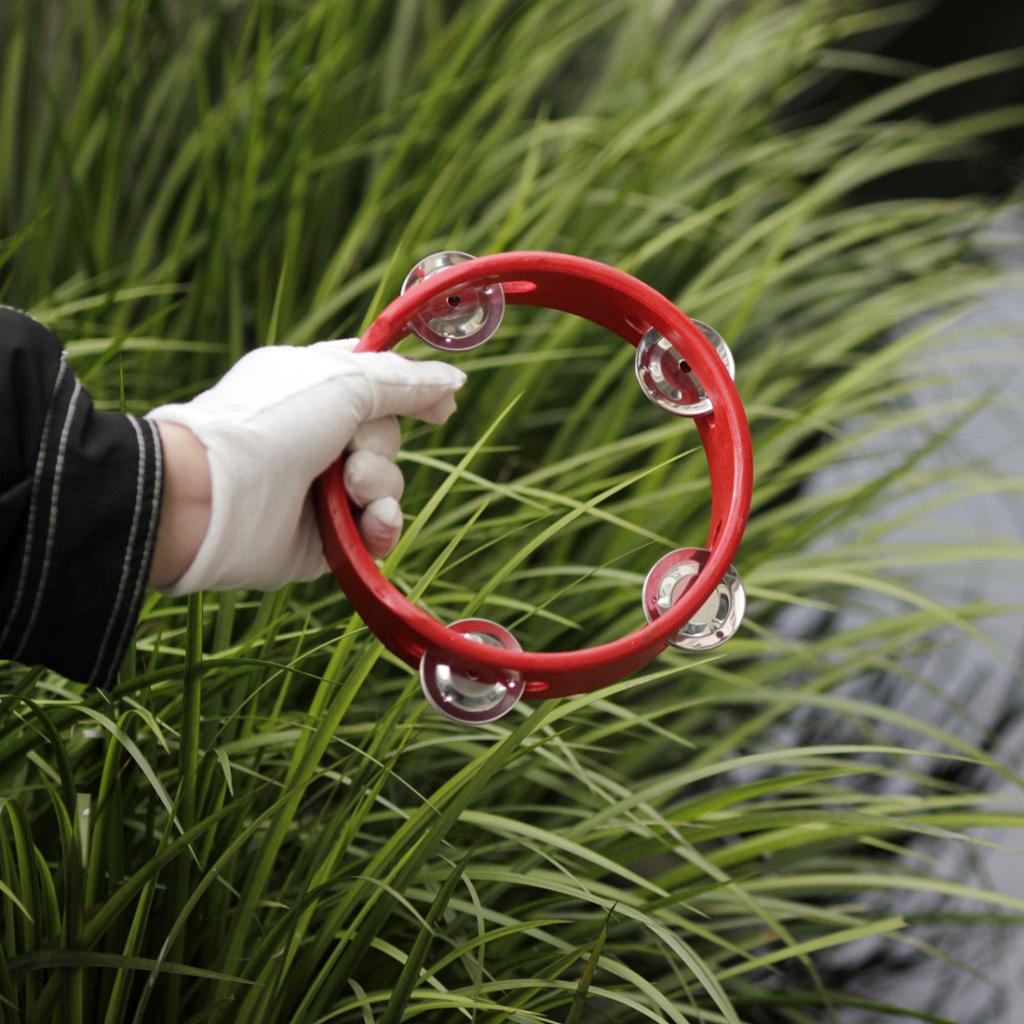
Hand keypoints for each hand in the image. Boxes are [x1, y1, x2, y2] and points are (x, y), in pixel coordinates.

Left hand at [145, 340, 464, 593]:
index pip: (374, 380)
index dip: (409, 389)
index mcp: (314, 385)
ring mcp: (320, 487)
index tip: (440, 404)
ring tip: (347, 489)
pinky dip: (381, 525)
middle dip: (380, 445)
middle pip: (387, 435)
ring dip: (379, 484)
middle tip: (349, 448)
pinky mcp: (326, 537)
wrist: (218, 497)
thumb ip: (406, 382)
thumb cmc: (272, 423)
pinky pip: (378, 529)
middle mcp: (318, 435)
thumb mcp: (344, 381)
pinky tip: (370, 524)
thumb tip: (454, 383)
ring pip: (387, 483)